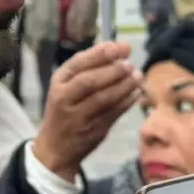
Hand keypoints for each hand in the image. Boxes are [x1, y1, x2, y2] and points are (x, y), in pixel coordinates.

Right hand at [32, 43, 139, 180]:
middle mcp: (65, 98)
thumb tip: (117, 50)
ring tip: (137, 76)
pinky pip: (114, 113)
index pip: (78, 64)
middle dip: (113, 70)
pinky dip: (127, 101)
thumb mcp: (66, 86)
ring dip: (124, 85)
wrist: (56, 146)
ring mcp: (79, 116)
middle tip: (129, 64)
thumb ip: (87, 69)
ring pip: (104, 98)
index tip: (119, 47)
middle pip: (90, 81)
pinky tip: (136, 93)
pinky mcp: (94, 130)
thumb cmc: (65, 108)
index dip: (100, 54)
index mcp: (58, 82)